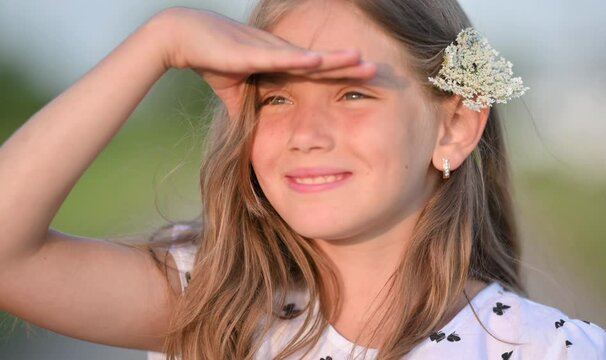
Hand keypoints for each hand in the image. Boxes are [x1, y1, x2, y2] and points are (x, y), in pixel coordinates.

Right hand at [149, 7, 375, 116]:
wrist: (183, 39)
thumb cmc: (212, 61)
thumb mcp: (238, 95)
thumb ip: (251, 112)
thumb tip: (258, 136)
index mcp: (281, 64)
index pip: (318, 72)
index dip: (341, 76)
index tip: (364, 84)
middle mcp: (281, 54)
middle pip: (322, 63)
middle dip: (349, 67)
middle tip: (377, 71)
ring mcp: (269, 50)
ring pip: (308, 57)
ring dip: (334, 60)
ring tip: (361, 61)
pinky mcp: (252, 52)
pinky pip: (280, 57)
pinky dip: (300, 60)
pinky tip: (320, 61)